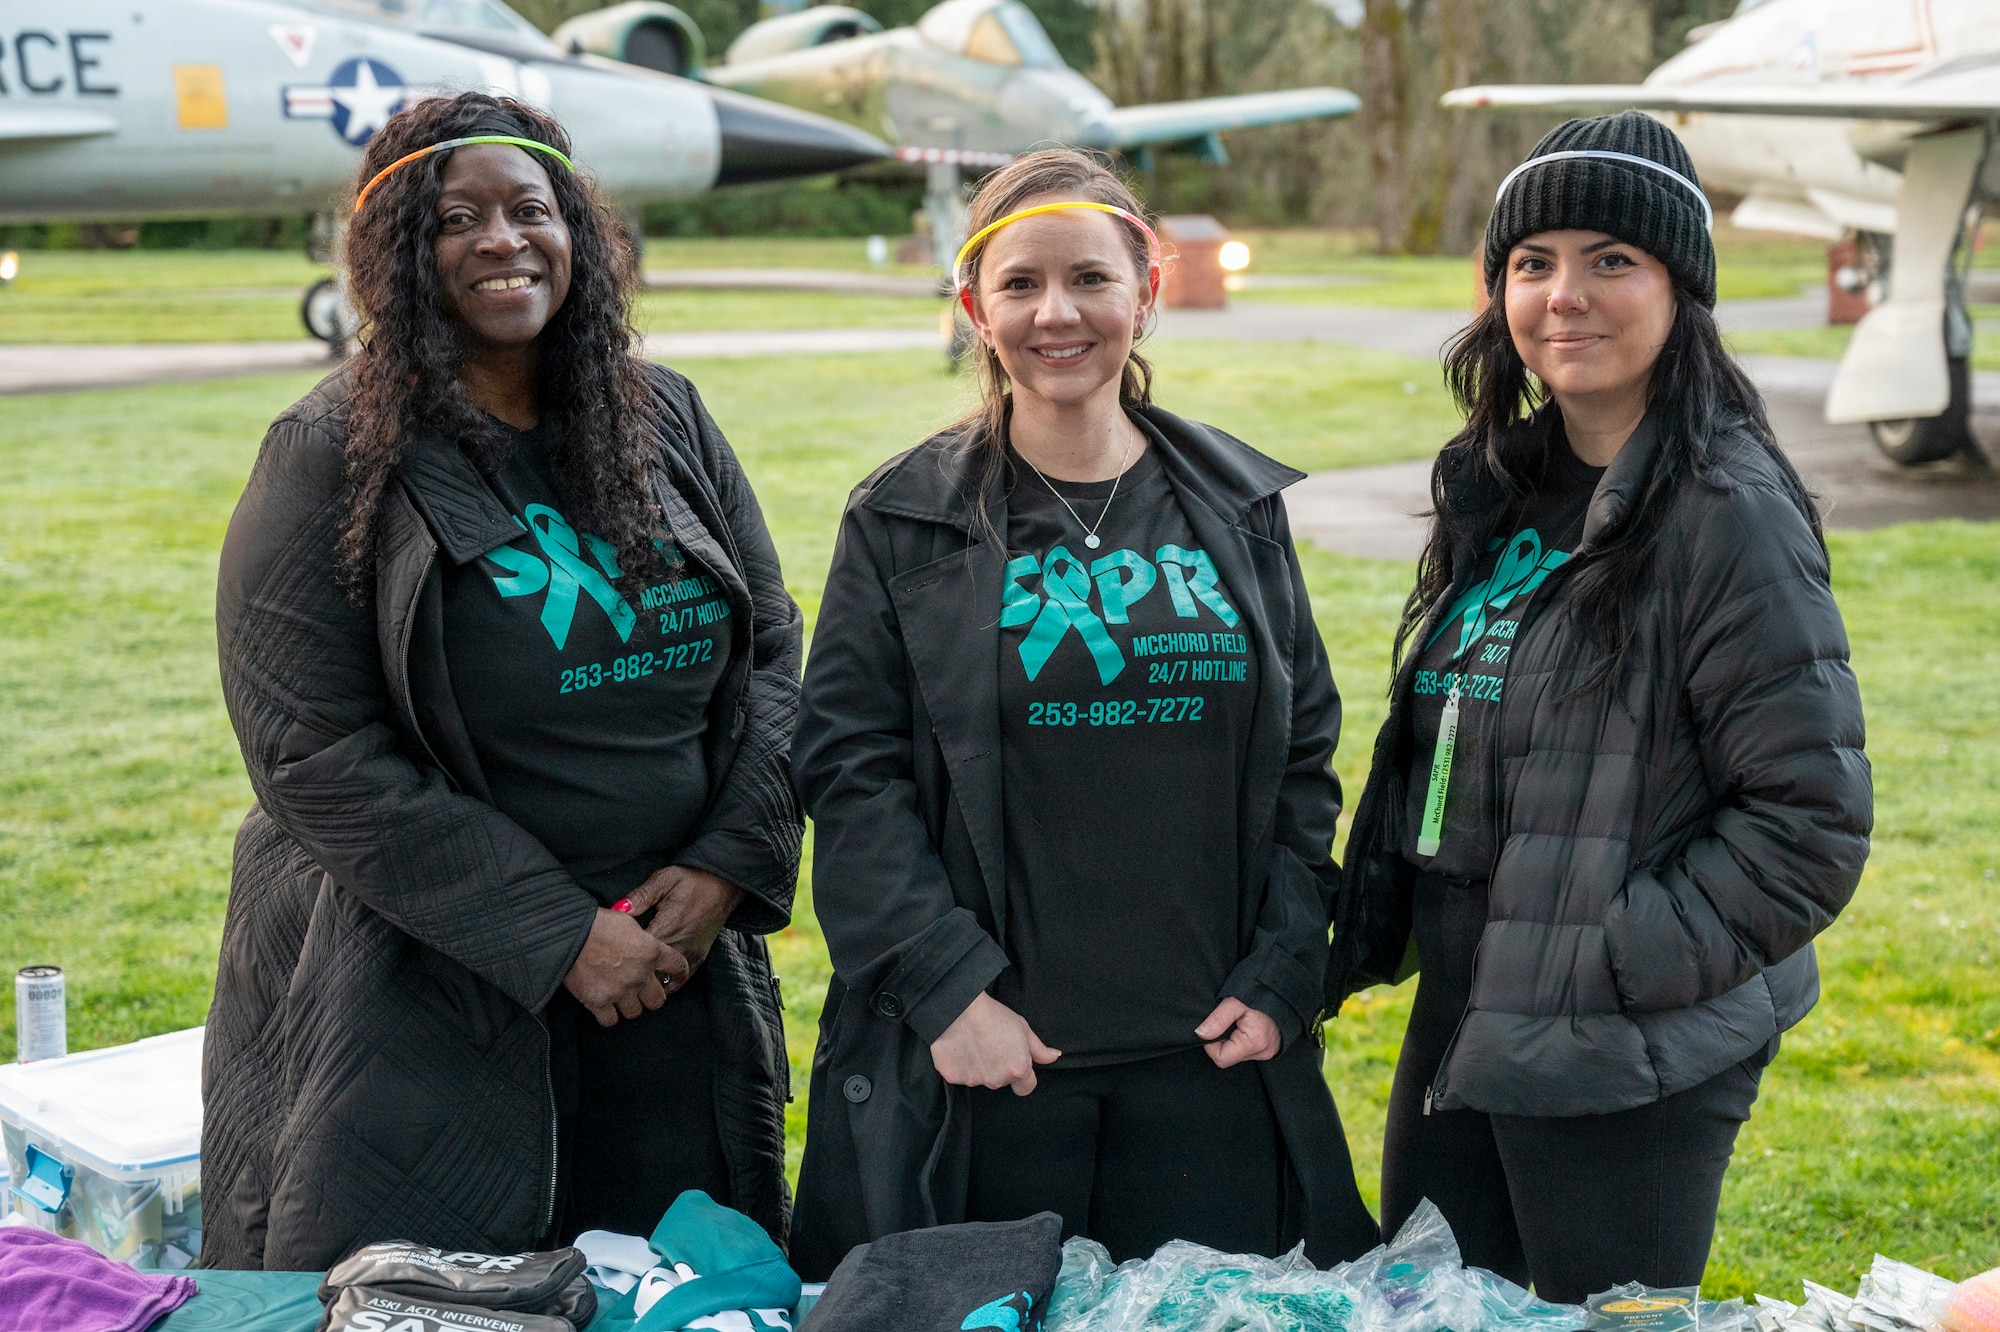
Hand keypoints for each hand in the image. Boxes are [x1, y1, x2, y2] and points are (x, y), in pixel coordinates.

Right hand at [564, 908, 689, 1027]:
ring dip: (629, 1006)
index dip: (678, 974)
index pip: (679, 968)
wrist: (569, 933)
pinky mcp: (599, 1002)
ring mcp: (620, 991)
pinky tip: (604, 1007)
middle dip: (650, 996)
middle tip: (641, 991)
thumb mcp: (628, 922)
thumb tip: (644, 944)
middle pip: (658, 1000)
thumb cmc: (597, 922)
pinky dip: (608, 1016)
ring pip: (635, 1012)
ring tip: (620, 998)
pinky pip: (611, 1020)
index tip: (674, 977)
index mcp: (651, 952)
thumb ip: (642, 938)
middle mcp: (640, 975)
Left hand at [628, 864, 743, 976]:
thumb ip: (641, 895)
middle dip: (631, 969)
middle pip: (647, 971)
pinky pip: (679, 981)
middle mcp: (679, 947)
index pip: (636, 953)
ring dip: (647, 979)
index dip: (621, 953)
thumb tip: (618, 909)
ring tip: (632, 974)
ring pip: (662, 980)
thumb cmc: (692, 879)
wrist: (725, 884)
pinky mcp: (698, 959)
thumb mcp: (664, 879)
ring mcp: (690, 955)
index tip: (611, 949)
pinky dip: (664, 982)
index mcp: (667, 928)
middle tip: (617, 965)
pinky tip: (652, 978)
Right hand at [929, 993, 1060, 1095]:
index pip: (1026, 1088)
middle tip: (991, 1045)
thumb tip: (1054, 1057)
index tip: (1014, 1062)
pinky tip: (959, 1047)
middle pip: (1001, 1082)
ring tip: (974, 1043)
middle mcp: (997, 1080)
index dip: (1023, 1076)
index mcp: (1018, 1069)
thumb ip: (1039, 1049)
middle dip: (998, 1068)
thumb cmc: (994, 1015)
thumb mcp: (1023, 1028)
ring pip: (980, 1079)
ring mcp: (973, 1081)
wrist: (960, 1006)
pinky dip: (959, 1065)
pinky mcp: (952, 1077)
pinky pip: (959, 1075)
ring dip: (979, 1067)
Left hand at [1197, 997, 1280, 1068]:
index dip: (1211, 1045)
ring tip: (1239, 1022)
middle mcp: (1263, 1052)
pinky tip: (1245, 1027)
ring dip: (1232, 1041)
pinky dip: (1241, 1041)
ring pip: (1237, 1055)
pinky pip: (1247, 1051)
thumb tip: (1200, 1034)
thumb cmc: (1259, 993)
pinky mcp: (1270, 1050)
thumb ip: (1216, 1020)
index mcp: (1254, 1042)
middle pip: (1229, 1057)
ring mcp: (1268, 1052)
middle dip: (1222, 1041)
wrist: (1281, 991)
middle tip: (1228, 1022)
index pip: (1221, 1058)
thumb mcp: (1234, 1002)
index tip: (1214, 1027)